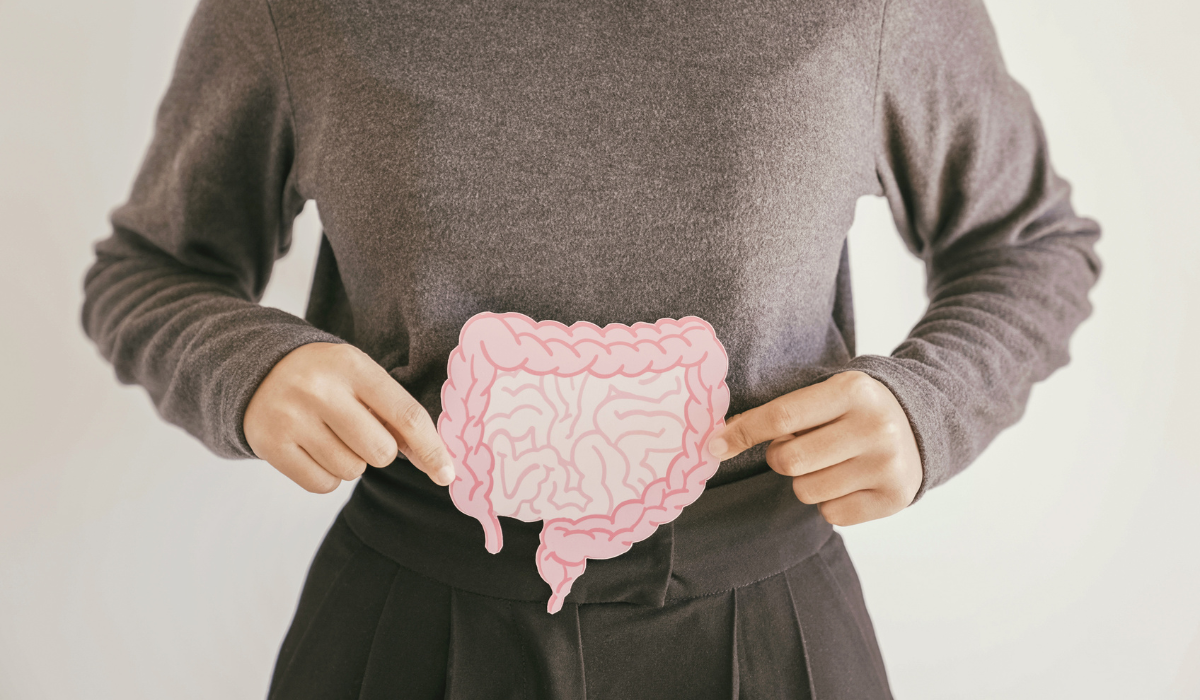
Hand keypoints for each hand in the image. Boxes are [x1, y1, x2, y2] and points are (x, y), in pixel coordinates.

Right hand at [244, 342, 454, 492]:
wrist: (258, 371)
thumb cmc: (326, 379)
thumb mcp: (360, 377)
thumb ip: (396, 414)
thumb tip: (436, 463)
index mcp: (352, 365)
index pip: (405, 415)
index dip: (432, 449)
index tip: (447, 474)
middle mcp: (319, 390)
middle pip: (381, 452)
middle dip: (380, 451)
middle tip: (360, 431)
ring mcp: (292, 418)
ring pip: (352, 471)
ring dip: (352, 462)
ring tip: (331, 435)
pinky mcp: (271, 445)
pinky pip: (323, 485)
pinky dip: (328, 475)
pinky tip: (314, 449)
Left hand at [706, 371, 921, 525]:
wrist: (920, 424)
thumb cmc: (854, 410)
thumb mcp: (826, 394)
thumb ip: (781, 412)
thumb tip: (720, 437)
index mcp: (852, 390)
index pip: (781, 416)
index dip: (742, 433)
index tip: (713, 445)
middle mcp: (875, 426)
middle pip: (788, 461)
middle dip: (780, 458)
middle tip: (799, 448)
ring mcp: (887, 464)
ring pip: (806, 491)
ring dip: (806, 481)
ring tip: (831, 462)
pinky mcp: (895, 498)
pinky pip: (831, 514)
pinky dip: (830, 502)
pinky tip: (850, 481)